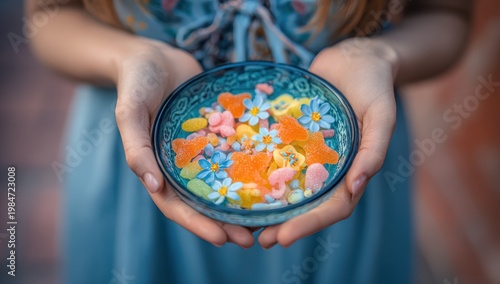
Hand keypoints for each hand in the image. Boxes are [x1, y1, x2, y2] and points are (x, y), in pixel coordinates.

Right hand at [114, 39, 253, 247]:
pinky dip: (250, 168)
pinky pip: (235, 153)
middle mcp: (182, 165)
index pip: (176, 205)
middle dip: (226, 222)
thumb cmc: (136, 82)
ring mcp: (202, 150)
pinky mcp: (219, 133)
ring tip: (268, 218)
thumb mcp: (130, 111)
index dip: (197, 224)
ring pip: (223, 183)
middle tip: (253, 238)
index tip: (222, 239)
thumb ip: (137, 147)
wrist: (155, 55)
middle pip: (204, 202)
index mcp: (158, 167)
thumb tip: (153, 186)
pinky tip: (272, 176)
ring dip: (242, 202)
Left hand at [259, 38, 398, 247]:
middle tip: (258, 239)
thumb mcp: (382, 114)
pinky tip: (240, 180)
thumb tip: (357, 187)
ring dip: (270, 206)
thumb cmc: (373, 84)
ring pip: (290, 187)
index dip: (309, 224)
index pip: (333, 207)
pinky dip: (262, 172)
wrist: (354, 57)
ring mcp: (310, 154)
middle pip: (307, 204)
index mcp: (353, 170)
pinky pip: (277, 158)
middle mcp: (329, 168)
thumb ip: (374, 149)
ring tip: (243, 221)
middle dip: (284, 224)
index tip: (283, 237)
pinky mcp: (293, 138)